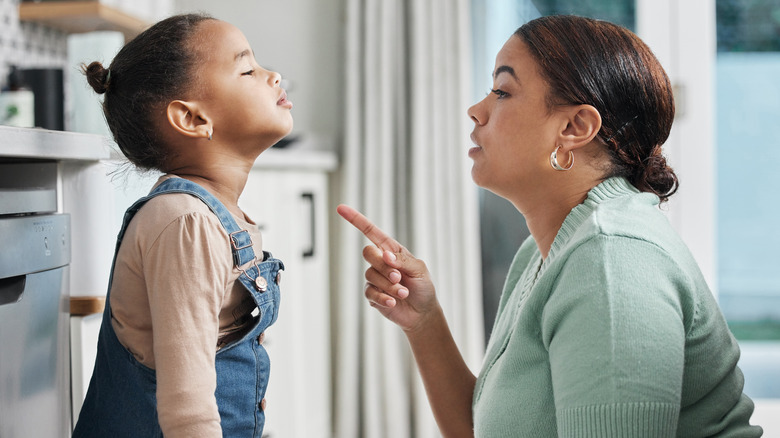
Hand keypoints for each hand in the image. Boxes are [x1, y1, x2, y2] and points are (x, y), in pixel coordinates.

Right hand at [337, 204, 438, 331]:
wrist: (422, 312)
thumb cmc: (423, 286)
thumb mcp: (419, 269)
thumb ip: (403, 260)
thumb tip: (385, 255)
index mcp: (391, 250)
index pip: (371, 231)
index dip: (356, 219)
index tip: (341, 208)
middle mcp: (380, 262)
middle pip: (368, 253)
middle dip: (383, 266)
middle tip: (398, 277)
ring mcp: (375, 278)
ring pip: (370, 275)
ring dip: (389, 285)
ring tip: (403, 293)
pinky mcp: (372, 294)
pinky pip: (369, 292)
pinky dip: (383, 298)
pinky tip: (393, 302)